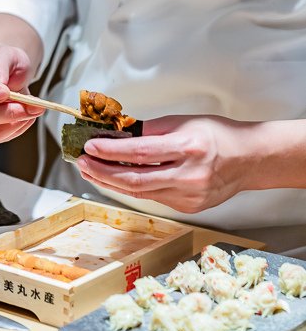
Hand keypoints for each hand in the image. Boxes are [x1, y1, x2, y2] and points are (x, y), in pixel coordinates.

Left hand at [76, 114, 263, 213]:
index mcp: (187, 148)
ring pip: (141, 193)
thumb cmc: (217, 135)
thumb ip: (151, 130)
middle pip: (136, 180)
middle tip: (82, 162)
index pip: (140, 153)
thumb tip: (119, 134)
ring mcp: (189, 196)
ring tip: (92, 171)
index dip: (111, 151)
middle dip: (103, 172)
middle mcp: (188, 175)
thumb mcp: (183, 122)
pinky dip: (133, 188)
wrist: (248, 160)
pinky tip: (117, 179)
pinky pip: (154, 197)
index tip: (89, 146)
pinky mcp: (188, 208)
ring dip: (112, 182)